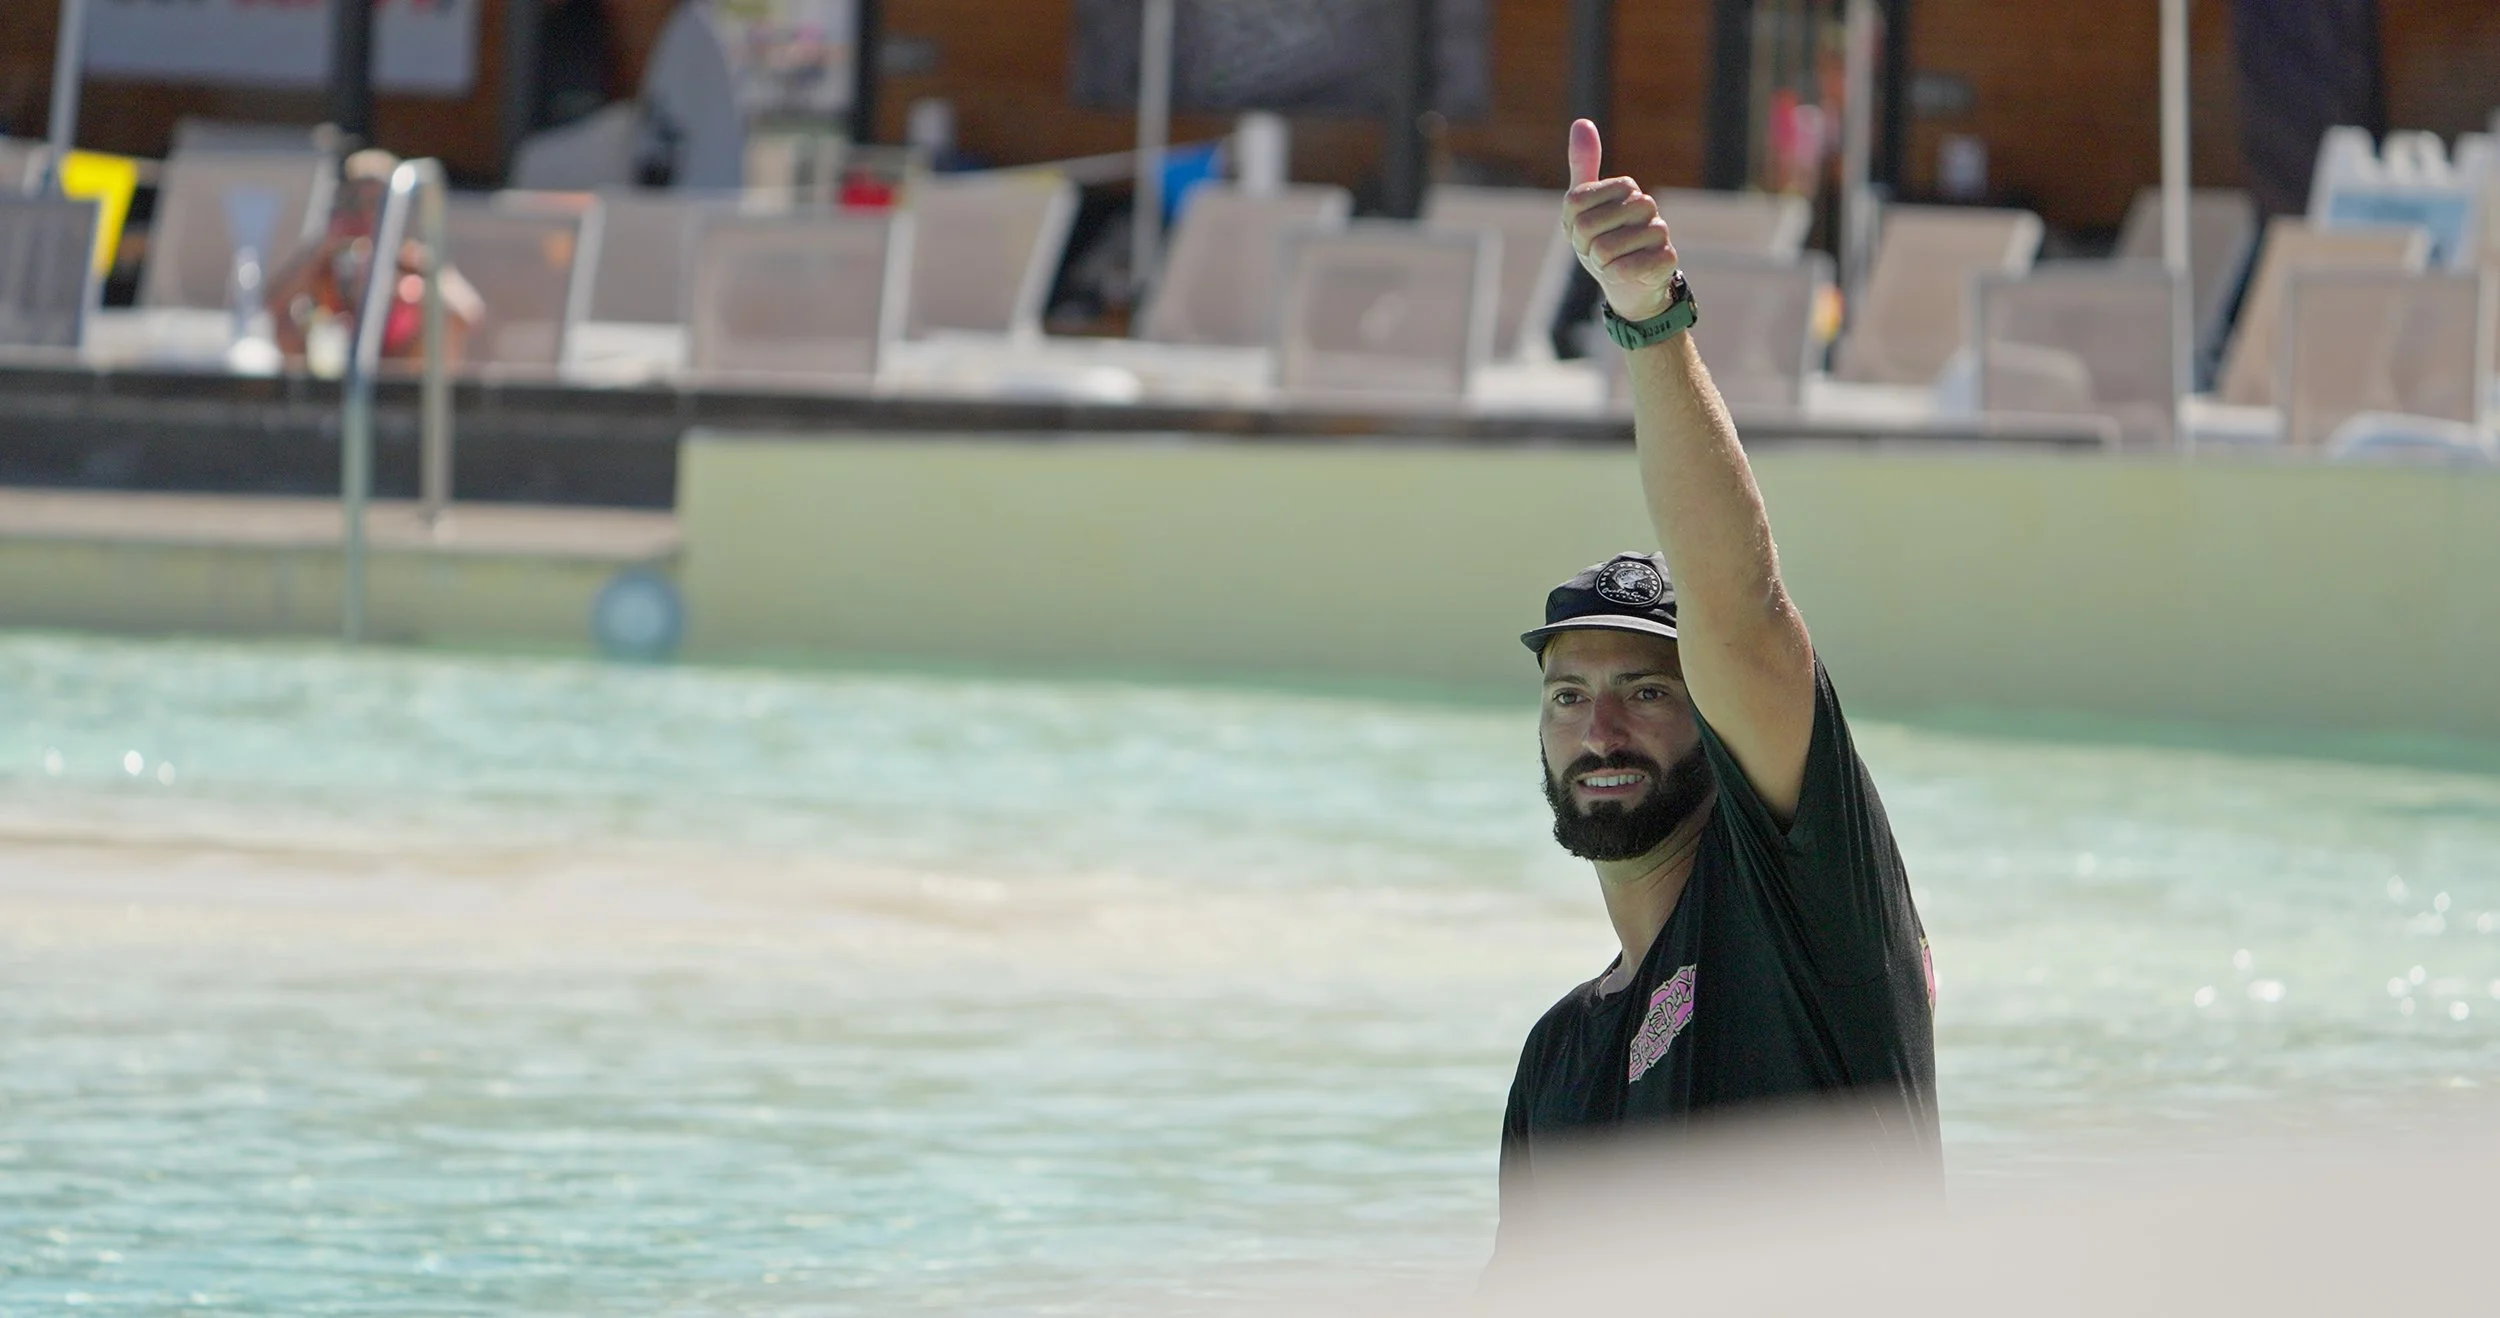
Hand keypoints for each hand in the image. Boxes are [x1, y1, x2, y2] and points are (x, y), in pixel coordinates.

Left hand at [1562, 119, 1678, 322]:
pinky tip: (1628, 273)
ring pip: (1605, 249)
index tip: (1586, 230)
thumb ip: (1583, 165)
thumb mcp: (1583, 205)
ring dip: (1600, 263)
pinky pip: (1624, 269)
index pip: (1577, 201)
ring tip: (1614, 261)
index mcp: (1626, 187)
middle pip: (1587, 226)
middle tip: (1599, 250)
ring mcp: (1660, 231)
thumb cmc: (1603, 240)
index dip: (1573, 223)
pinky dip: (1616, 276)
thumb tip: (1582, 122)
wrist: (1627, 283)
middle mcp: (1647, 204)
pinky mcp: (1667, 259)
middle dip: (1585, 246)